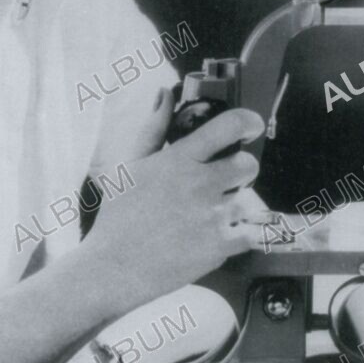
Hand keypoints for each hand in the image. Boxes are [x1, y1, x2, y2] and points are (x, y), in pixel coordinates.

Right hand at [82, 90, 264, 310]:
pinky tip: (213, 235)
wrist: (113, 268)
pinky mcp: (219, 246)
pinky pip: (249, 233)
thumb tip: (164, 95)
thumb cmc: (118, 216)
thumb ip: (153, 128)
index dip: (247, 121)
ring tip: (206, 214)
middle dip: (240, 169)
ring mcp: (212, 217)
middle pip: (248, 165)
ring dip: (234, 205)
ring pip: (247, 200)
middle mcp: (199, 185)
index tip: (250, 126)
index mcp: (179, 160)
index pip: (228, 127)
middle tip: (223, 179)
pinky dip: (238, 235)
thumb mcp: (131, 165)